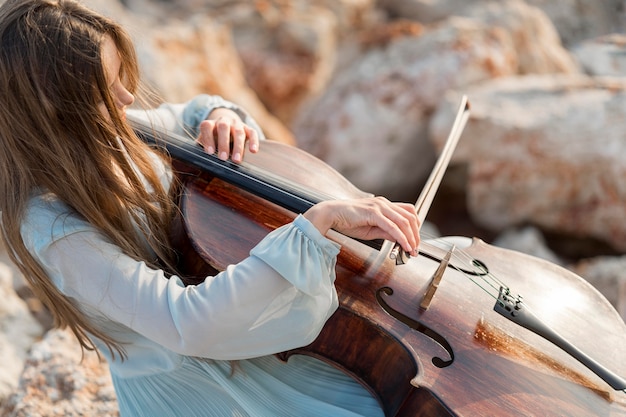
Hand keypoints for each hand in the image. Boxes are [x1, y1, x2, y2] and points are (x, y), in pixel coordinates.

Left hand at [196, 108, 259, 162]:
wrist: (226, 126)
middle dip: (223, 143)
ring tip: (236, 160)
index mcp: (211, 123)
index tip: (209, 153)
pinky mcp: (247, 128)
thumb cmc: (213, 139)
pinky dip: (253, 141)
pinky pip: (252, 132)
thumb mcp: (205, 141)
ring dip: (238, 146)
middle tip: (223, 158)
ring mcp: (236, 123)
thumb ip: (201, 148)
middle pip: (223, 127)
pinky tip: (253, 151)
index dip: (208, 139)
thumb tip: (198, 161)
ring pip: (238, 132)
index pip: (207, 127)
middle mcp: (223, 121)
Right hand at [303, 197, 419, 255]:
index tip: (415, 240)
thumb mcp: (371, 229)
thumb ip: (386, 232)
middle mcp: (384, 203)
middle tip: (416, 248)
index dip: (416, 226)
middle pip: (410, 217)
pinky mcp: (373, 213)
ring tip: (412, 250)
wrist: (331, 215)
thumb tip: (400, 239)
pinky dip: (401, 237)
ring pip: (404, 221)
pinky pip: (392, 226)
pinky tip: (405, 246)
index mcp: (384, 205)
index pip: (408, 212)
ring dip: (411, 237)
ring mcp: (379, 207)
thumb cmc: (347, 221)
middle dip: (416, 234)